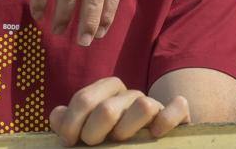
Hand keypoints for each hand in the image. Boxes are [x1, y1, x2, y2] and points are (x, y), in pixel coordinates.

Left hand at [49, 77, 189, 145]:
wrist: (144, 147)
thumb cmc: (112, 142)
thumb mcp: (86, 133)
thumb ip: (68, 124)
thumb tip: (56, 115)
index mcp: (106, 93)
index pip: (84, 99)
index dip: (71, 123)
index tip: (68, 142)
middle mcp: (130, 96)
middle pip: (108, 106)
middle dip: (94, 130)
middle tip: (93, 144)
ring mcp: (155, 104)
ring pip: (143, 104)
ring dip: (127, 128)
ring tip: (121, 141)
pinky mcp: (178, 116)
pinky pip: (177, 107)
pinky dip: (166, 119)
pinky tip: (155, 135)